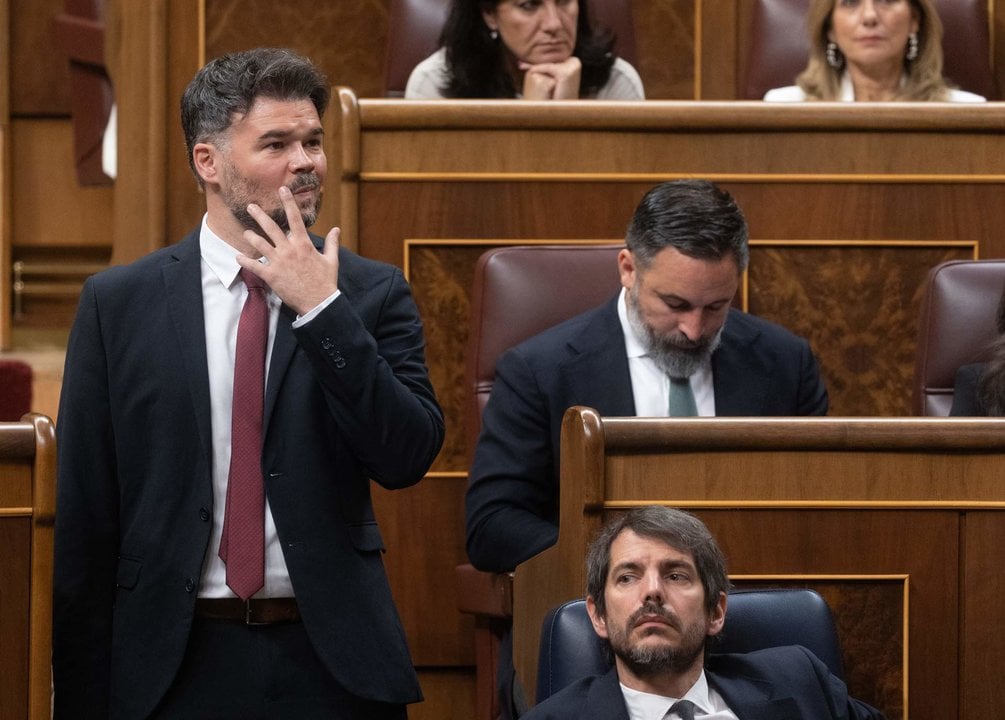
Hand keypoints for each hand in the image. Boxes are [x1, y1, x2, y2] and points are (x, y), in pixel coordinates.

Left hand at [239, 185, 339, 315]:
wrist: (319, 303)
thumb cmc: (326, 282)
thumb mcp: (331, 260)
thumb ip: (331, 243)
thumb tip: (336, 229)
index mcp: (304, 244)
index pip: (295, 218)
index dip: (288, 202)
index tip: (282, 189)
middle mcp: (289, 250)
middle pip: (271, 227)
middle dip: (260, 215)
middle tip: (250, 206)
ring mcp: (279, 262)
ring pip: (260, 244)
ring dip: (250, 237)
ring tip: (245, 233)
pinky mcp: (272, 276)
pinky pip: (254, 266)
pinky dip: (244, 261)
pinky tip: (237, 257)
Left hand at [520, 56, 581, 99]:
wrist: (562, 111)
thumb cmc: (557, 98)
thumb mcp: (552, 79)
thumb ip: (547, 67)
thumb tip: (530, 58)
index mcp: (574, 62)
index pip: (553, 58)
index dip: (539, 60)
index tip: (523, 62)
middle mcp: (575, 62)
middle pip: (550, 60)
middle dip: (535, 62)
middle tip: (519, 64)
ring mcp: (572, 67)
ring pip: (547, 63)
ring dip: (533, 65)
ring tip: (521, 65)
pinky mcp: (565, 73)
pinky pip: (547, 68)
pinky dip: (536, 69)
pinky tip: (528, 71)